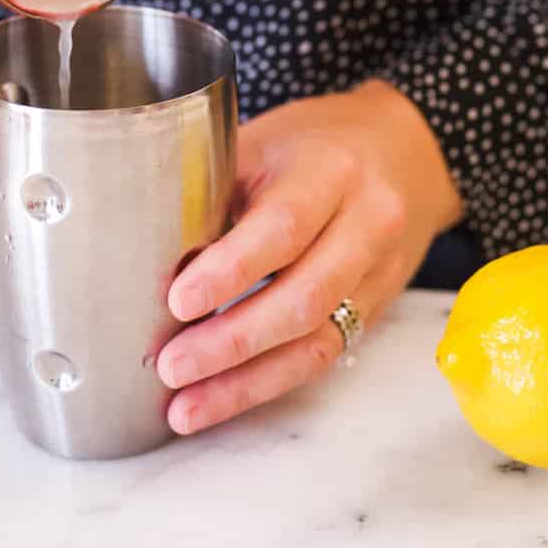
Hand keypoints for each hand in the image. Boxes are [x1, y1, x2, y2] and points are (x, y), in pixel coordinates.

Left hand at [158, 80, 463, 433]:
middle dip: (231, 342)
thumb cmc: (315, 143)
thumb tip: (143, 254)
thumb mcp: (265, 142)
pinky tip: (223, 398)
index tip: (177, 302)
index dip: (229, 270)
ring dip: (246, 382)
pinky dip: (268, 383)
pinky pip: (323, 356)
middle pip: (303, 298)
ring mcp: (377, 274)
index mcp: (332, 171)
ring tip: (186, 406)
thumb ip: (214, 190)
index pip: (283, 228)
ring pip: (316, 342)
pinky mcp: (375, 310)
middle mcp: (368, 224)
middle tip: (171, 365)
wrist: (405, 151)